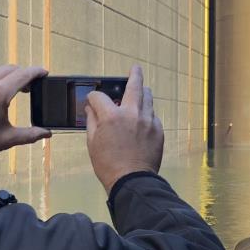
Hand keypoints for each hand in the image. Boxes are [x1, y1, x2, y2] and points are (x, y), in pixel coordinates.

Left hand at [0, 64, 47, 157]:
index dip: (37, 72)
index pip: (23, 74)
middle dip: (24, 75)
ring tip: (13, 89)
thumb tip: (46, 134)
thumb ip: (30, 135)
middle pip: (11, 69)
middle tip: (30, 86)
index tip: (44, 72)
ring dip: (8, 77)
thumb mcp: (6, 139)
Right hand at [85, 64, 163, 192]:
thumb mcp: (92, 143)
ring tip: (141, 92)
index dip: (93, 98)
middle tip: (136, 68)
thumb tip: (91, 108)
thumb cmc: (108, 164)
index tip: (92, 101)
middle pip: (134, 86)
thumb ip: (92, 121)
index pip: (100, 97)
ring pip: (147, 99)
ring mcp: (148, 121)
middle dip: (134, 75)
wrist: (132, 180)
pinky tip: (142, 120)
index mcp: (111, 116)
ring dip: (142, 94)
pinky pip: (153, 116)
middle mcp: (132, 114)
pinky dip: (146, 114)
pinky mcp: (158, 130)